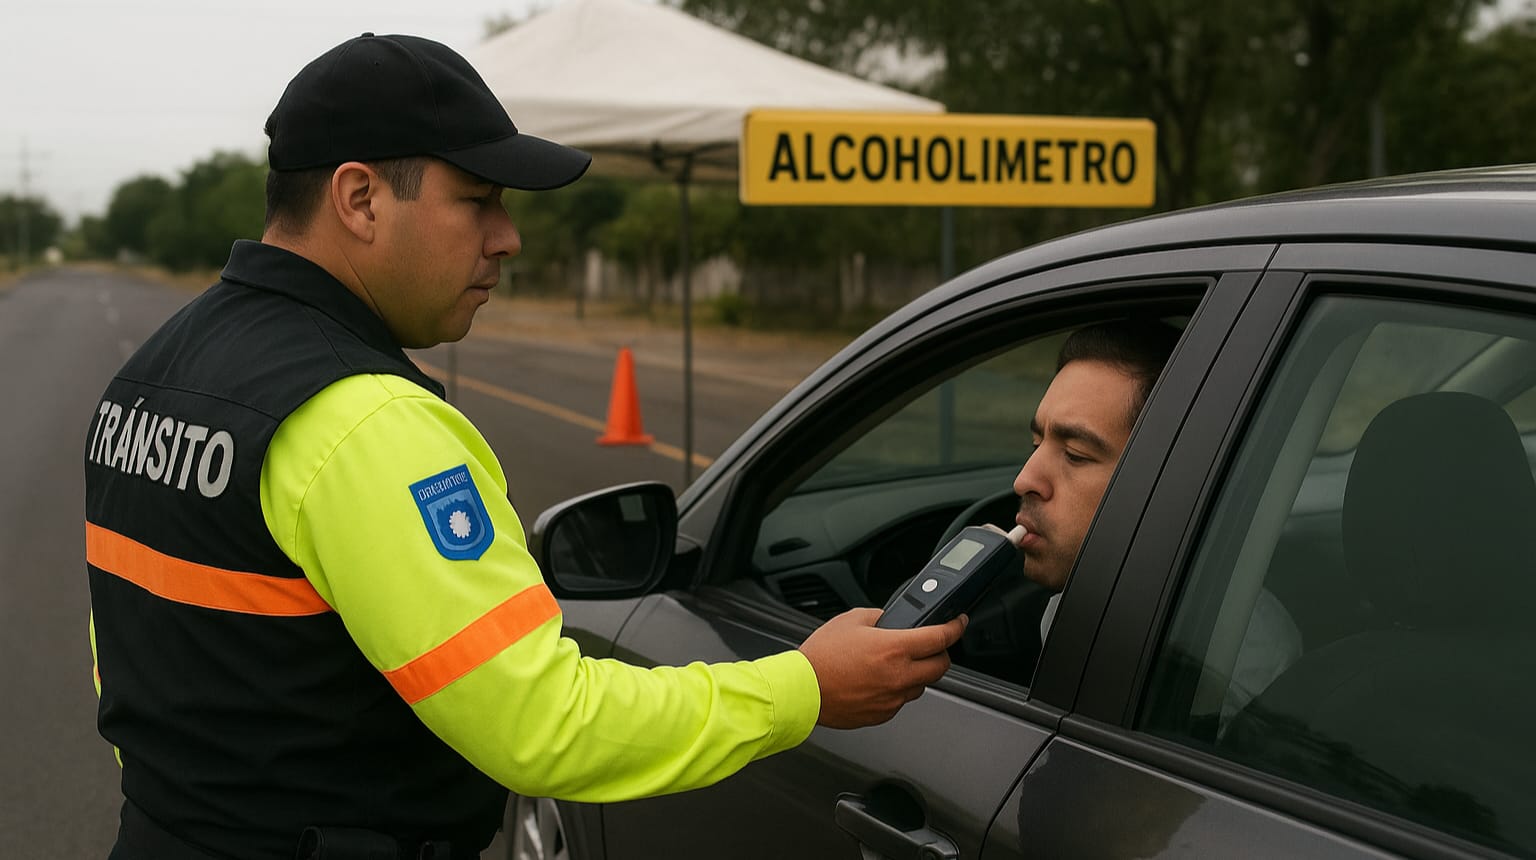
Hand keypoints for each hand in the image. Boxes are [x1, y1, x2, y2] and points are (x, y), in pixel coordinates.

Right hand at [798, 608, 966, 728]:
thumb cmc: (820, 658)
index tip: (958, 623)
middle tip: (931, 645)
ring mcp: (892, 699)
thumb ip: (879, 616)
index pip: (941, 638)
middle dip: (941, 653)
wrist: (801, 691)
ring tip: (896, 663)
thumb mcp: (850, 620)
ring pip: (922, 685)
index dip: (956, 627)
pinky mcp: (882, 714)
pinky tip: (879, 680)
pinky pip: (901, 700)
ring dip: (919, 673)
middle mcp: (899, 676)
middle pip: (942, 667)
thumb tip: (891, 619)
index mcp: (894, 648)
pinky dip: (898, 689)